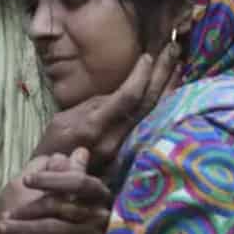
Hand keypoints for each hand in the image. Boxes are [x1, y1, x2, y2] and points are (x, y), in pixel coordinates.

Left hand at [0, 149, 111, 233]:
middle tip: (3, 212)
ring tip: (0, 228)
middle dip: (28, 208)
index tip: (26, 180)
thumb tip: (79, 150)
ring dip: (22, 228)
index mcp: (98, 193)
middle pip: (60, 206)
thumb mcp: (62, 194)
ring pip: (53, 228)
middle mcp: (101, 215)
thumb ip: (67, 173)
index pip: (78, 182)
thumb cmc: (57, 218)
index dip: (52, 179)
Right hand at [34, 42, 182, 164]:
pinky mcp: (129, 157)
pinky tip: (172, 94)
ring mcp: (124, 151)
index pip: (128, 97)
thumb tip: (121, 92)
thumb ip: (94, 105)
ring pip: (155, 117)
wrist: (54, 183)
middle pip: (147, 105)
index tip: (149, 55)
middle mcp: (114, 140)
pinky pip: (151, 128)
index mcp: (93, 127)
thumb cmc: (54, 146)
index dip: (142, 75)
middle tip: (173, 50)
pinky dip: (164, 108)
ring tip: (179, 66)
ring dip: (169, 89)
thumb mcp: (64, 119)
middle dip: (162, 74)